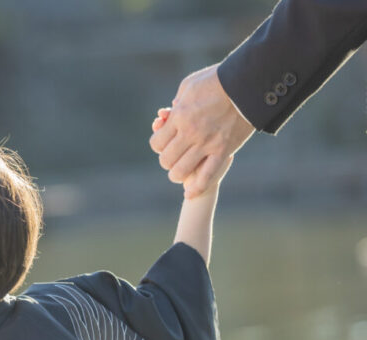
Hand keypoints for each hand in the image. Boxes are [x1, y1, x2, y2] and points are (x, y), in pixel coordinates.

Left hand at [149, 64, 253, 197]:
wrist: (249, 84)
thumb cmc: (218, 80)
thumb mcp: (190, 86)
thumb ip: (177, 103)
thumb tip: (169, 113)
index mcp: (180, 117)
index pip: (156, 143)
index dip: (158, 145)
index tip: (165, 142)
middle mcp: (190, 133)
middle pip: (166, 160)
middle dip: (167, 160)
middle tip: (174, 156)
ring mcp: (207, 144)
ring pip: (181, 172)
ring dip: (178, 173)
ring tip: (182, 169)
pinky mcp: (224, 150)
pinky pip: (207, 176)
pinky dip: (197, 187)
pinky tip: (190, 193)